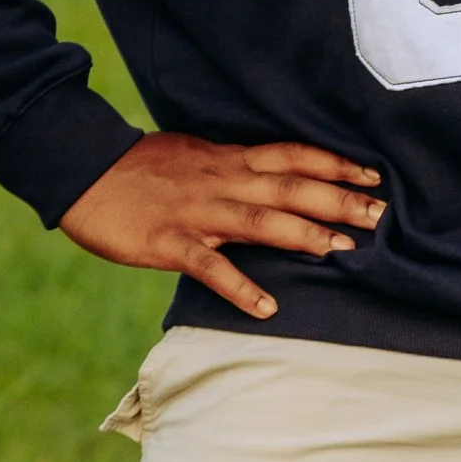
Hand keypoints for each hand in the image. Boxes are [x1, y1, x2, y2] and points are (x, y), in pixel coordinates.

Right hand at [59, 132, 384, 321]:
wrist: (80, 169)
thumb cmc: (139, 166)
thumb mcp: (194, 154)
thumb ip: (232, 165)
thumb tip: (267, 172)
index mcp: (228, 159)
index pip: (291, 155)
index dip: (333, 162)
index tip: (372, 172)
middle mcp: (221, 181)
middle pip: (289, 186)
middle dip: (336, 198)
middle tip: (380, 213)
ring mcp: (196, 212)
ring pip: (259, 220)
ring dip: (303, 234)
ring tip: (342, 251)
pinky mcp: (168, 242)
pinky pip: (209, 266)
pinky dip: (239, 287)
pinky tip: (268, 307)